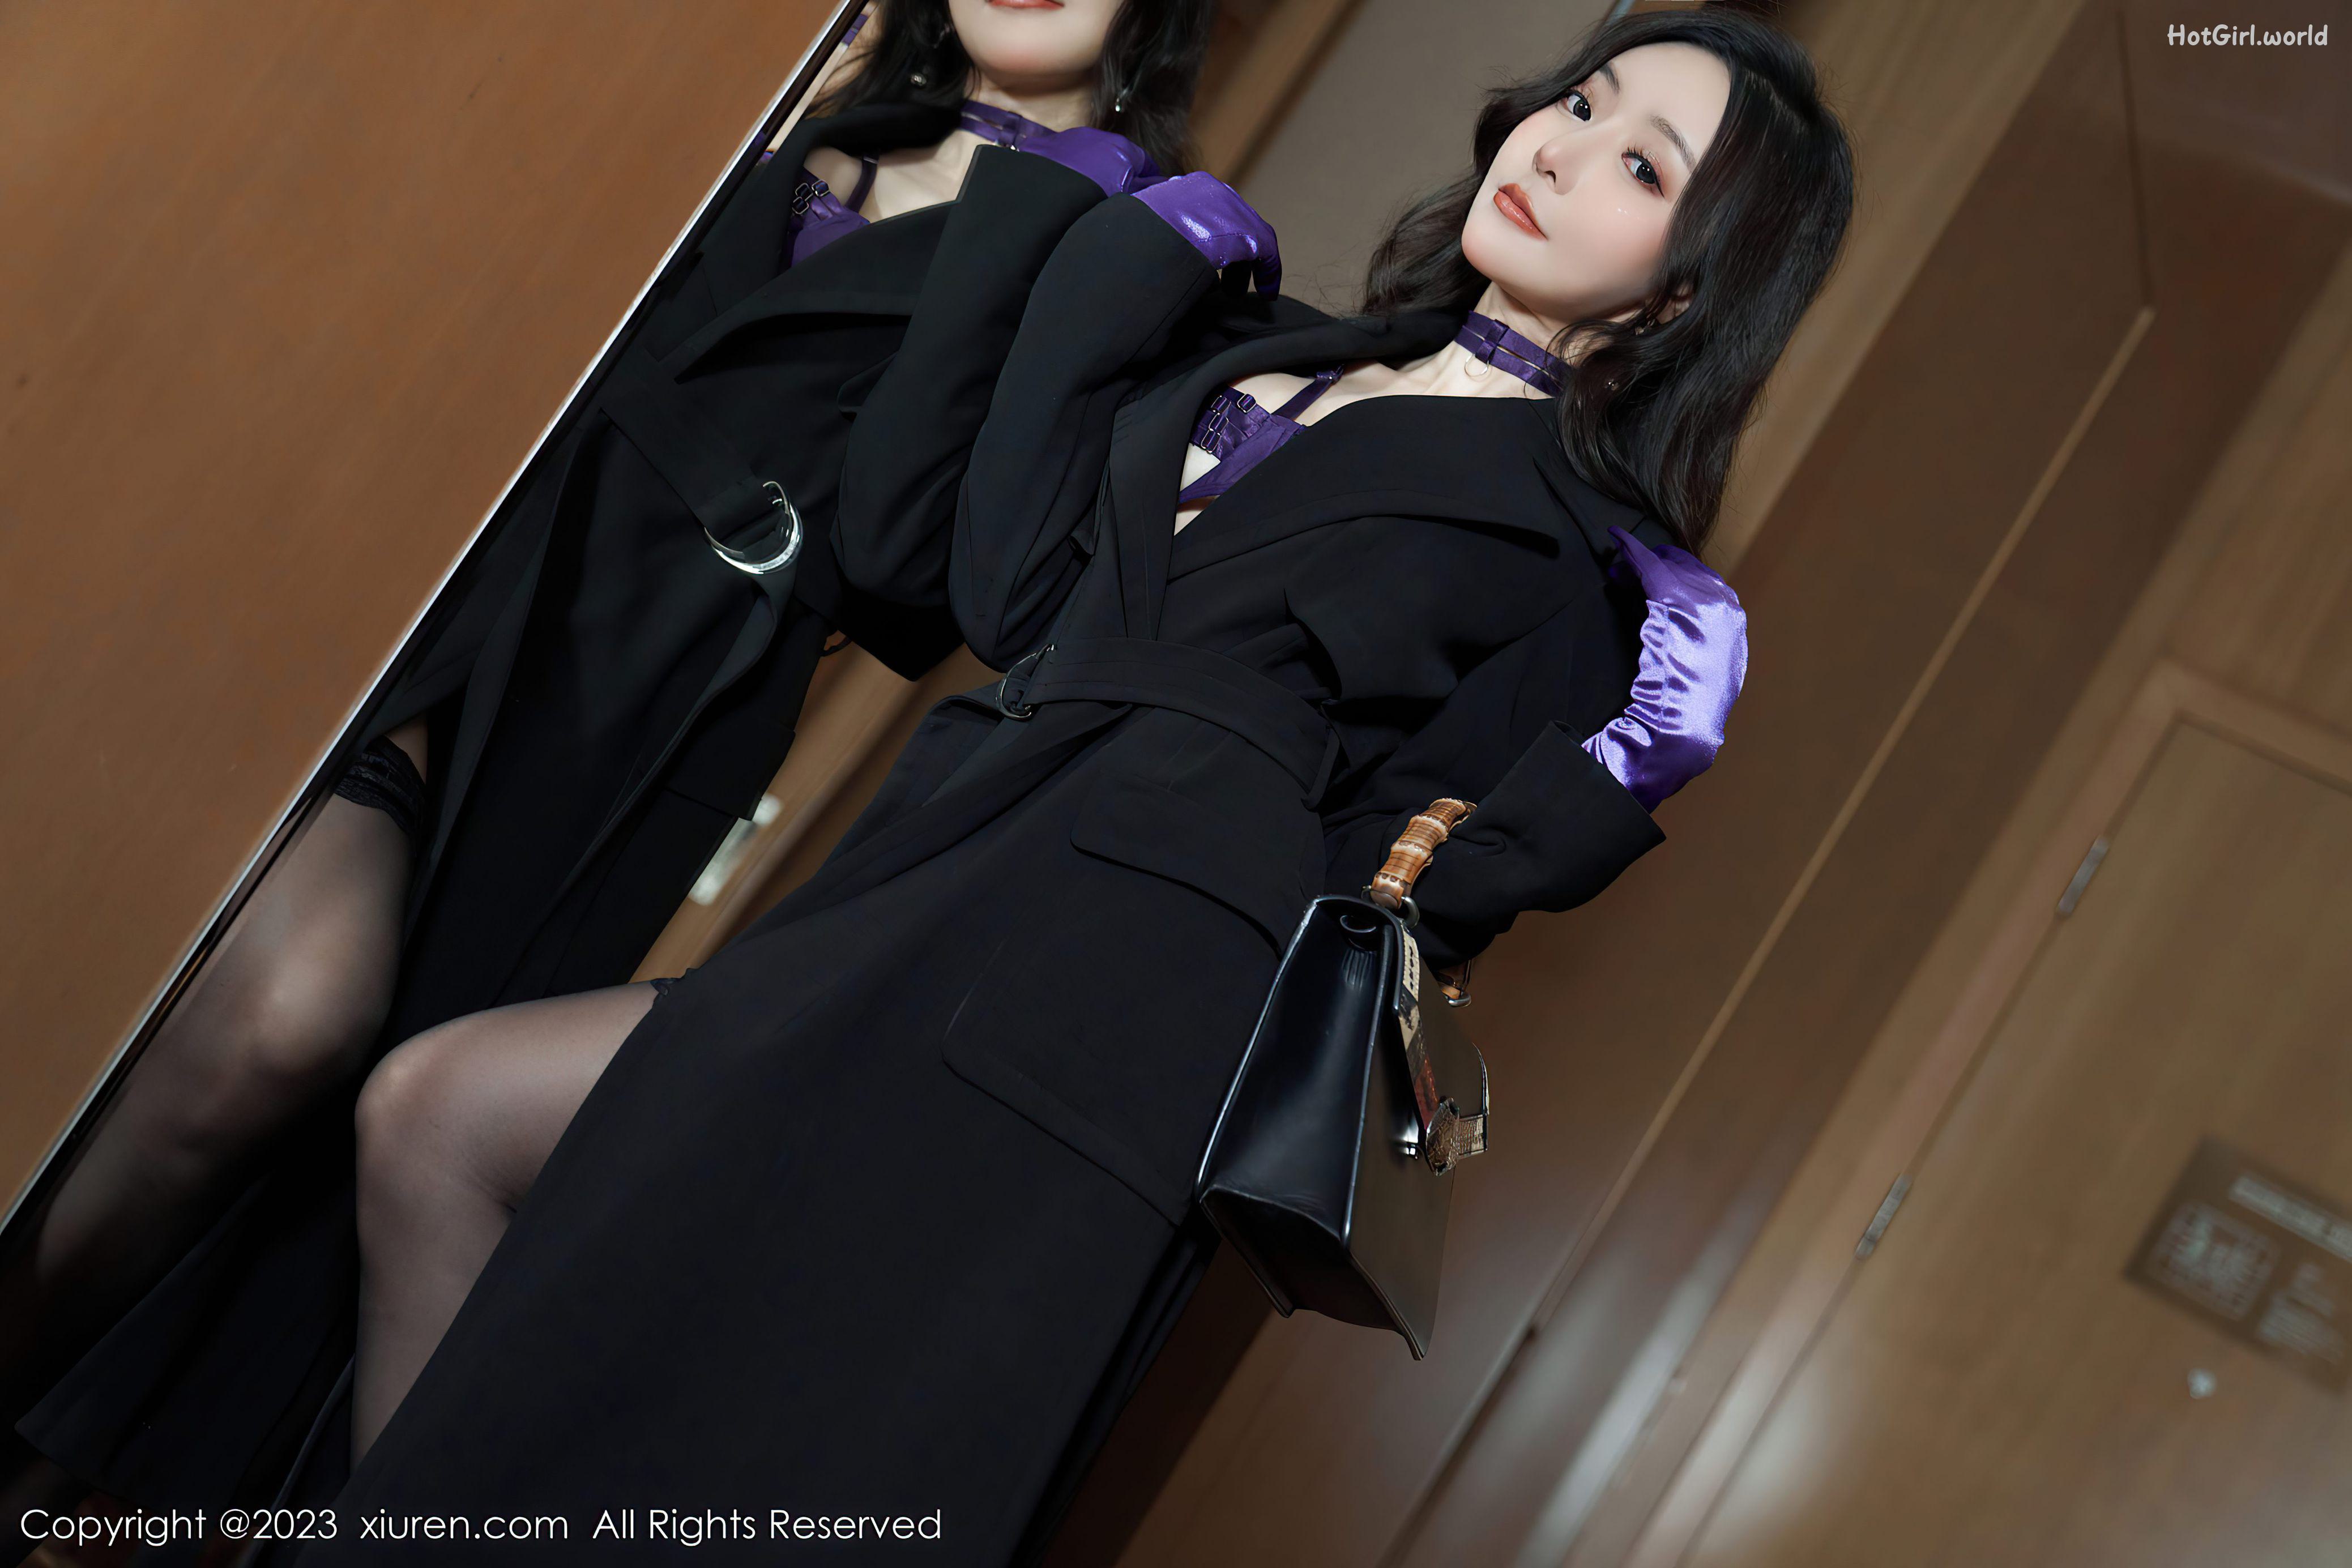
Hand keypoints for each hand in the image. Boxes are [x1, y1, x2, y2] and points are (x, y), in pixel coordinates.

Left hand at [1018, 125, 1161, 196]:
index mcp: (1123, 149)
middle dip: (1117, 173)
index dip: (1148, 179)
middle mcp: (1097, 137)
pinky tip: (1060, 187)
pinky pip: (1058, 157)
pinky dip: (1062, 169)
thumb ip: (1150, 189)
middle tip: (1113, 198)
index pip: (1144, 162)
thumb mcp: (1128, 197)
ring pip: (1087, 155)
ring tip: (1084, 195)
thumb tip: (1169, 183)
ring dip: (1090, 170)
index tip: (1146, 193)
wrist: (1045, 197)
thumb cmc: (1093, 200)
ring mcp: (1070, 138)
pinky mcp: (1044, 146)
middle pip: (1115, 156)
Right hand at [1133, 172, 1281, 296]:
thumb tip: (1162, 258)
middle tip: (1224, 282)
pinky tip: (1265, 293)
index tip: (1209, 262)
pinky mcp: (1249, 231)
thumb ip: (1160, 238)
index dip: (1211, 239)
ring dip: (1245, 265)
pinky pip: (1266, 250)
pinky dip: (1267, 272)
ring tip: (1236, 292)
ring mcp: (1232, 209)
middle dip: (1230, 254)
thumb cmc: (1134, 242)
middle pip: (1231, 223)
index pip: (1208, 212)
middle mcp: (1211, 192)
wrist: (1143, 241)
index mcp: (1185, 188)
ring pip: (1250, 236)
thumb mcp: (1146, 232)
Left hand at [1579, 525, 1747, 809]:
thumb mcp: (1705, 675)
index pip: (1708, 585)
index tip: (1656, 574)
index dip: (1679, 577)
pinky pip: (1649, 565)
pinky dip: (1631, 550)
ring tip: (1617, 566)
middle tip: (1629, 569)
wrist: (1684, 728)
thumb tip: (1681, 637)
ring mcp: (1702, 603)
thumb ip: (1698, 647)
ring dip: (1641, 564)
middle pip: (1689, 571)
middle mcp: (1724, 609)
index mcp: (1733, 626)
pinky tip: (1615, 539)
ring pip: (1668, 567)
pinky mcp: (1673, 600)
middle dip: (1660, 566)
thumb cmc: (1688, 713)